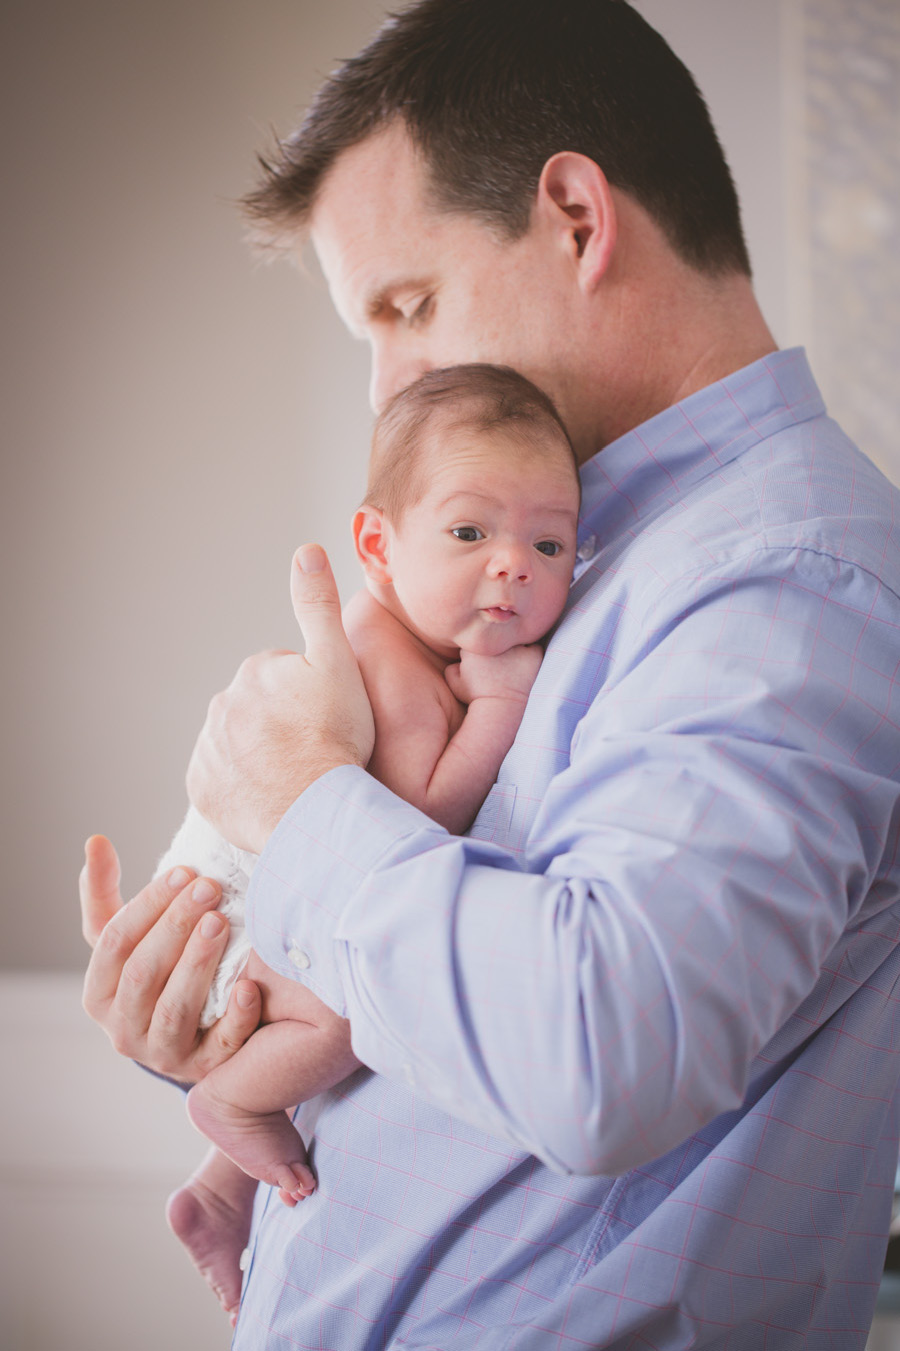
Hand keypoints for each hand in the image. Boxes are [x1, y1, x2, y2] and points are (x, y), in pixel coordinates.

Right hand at [80, 834, 260, 1082]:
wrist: (191, 1036)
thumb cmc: (157, 972)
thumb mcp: (126, 938)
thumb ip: (106, 892)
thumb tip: (95, 840)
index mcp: (98, 994)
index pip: (113, 944)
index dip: (148, 905)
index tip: (184, 871)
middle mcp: (123, 1030)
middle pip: (143, 974)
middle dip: (175, 926)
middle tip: (209, 888)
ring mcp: (164, 1054)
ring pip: (174, 1009)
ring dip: (197, 963)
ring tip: (221, 922)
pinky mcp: (206, 1069)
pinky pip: (220, 1046)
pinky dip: (235, 1017)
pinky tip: (249, 986)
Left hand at [187, 545, 375, 853]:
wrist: (313, 809)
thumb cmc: (335, 737)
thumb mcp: (337, 662)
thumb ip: (319, 606)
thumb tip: (305, 550)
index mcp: (254, 672)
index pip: (284, 677)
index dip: (311, 697)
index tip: (327, 718)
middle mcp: (222, 705)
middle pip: (259, 710)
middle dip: (282, 723)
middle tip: (315, 747)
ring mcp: (209, 750)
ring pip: (240, 744)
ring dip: (262, 753)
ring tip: (296, 773)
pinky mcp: (203, 789)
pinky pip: (222, 781)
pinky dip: (242, 785)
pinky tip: (271, 793)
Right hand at [445, 643, 543, 705]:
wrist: (500, 707)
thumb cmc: (476, 697)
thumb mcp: (454, 684)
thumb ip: (451, 667)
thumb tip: (458, 659)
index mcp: (475, 646)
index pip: (479, 638)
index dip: (480, 650)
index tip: (482, 661)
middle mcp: (496, 642)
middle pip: (497, 636)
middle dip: (497, 646)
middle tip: (498, 662)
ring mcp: (515, 646)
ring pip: (514, 640)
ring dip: (513, 648)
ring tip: (511, 664)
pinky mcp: (532, 654)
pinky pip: (533, 647)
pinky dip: (530, 654)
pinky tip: (524, 665)